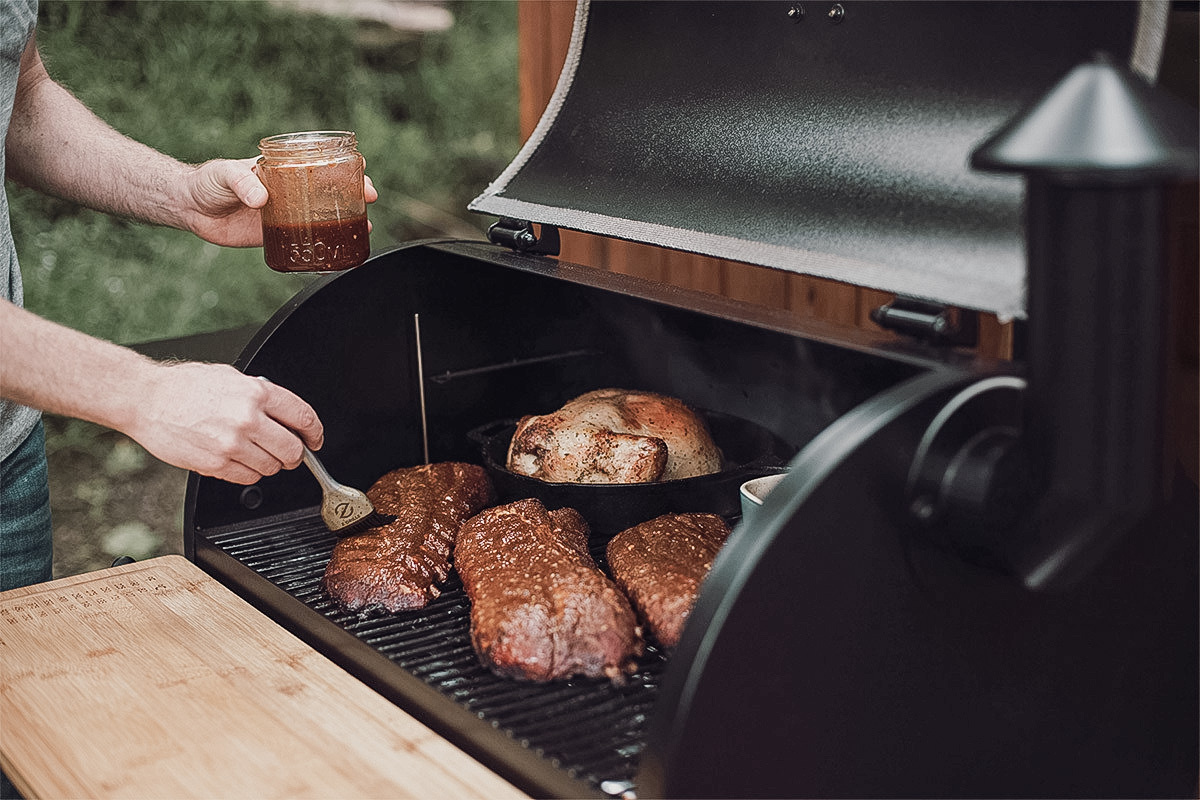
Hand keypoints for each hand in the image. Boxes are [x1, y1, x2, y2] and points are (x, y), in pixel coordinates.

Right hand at [128, 362, 324, 484]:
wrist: (146, 399)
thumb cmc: (185, 386)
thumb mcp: (231, 377)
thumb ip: (261, 395)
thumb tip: (286, 414)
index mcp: (256, 393)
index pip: (303, 418)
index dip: (314, 433)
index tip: (314, 440)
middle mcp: (247, 419)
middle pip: (293, 450)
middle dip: (294, 454)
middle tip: (287, 452)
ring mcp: (232, 444)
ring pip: (271, 467)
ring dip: (268, 464)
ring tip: (252, 451)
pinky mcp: (216, 464)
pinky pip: (248, 478)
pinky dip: (248, 472)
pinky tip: (236, 459)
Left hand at [180, 157, 378, 247]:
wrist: (190, 207)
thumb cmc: (207, 181)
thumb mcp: (225, 173)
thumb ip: (242, 182)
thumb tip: (261, 198)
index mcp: (283, 170)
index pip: (320, 163)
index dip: (344, 165)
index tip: (361, 169)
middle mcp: (290, 190)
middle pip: (330, 190)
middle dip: (355, 193)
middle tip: (369, 199)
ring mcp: (286, 212)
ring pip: (323, 215)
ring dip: (346, 221)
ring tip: (365, 227)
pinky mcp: (276, 234)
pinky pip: (305, 239)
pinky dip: (322, 245)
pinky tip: (336, 251)